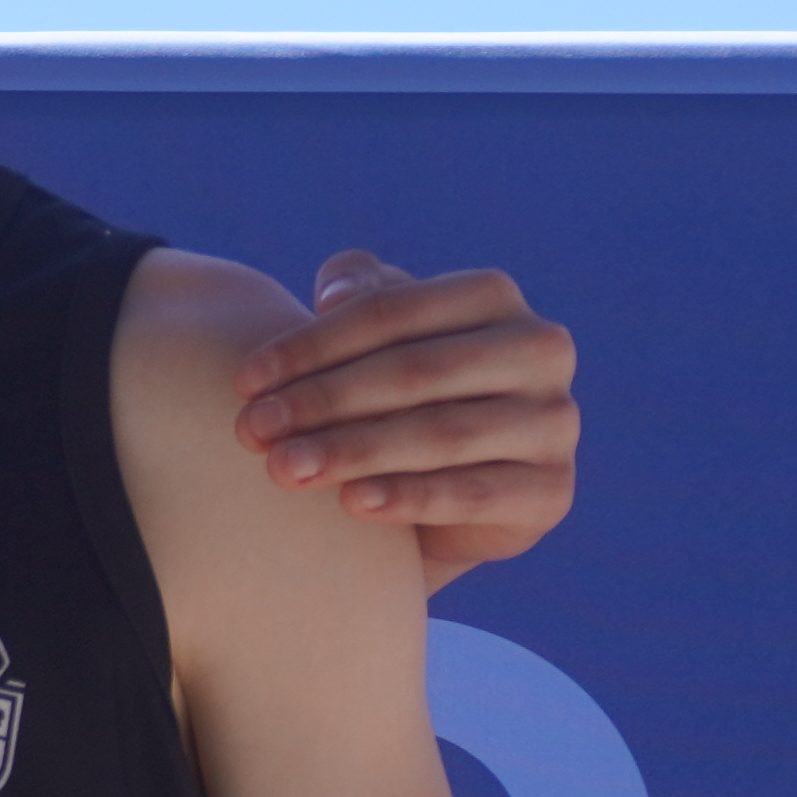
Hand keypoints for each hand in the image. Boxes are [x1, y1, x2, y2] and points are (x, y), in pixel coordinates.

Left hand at [234, 257, 579, 586]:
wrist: (446, 498)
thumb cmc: (398, 396)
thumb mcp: (379, 337)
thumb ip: (360, 293)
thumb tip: (335, 294)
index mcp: (494, 298)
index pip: (392, 311)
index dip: (311, 344)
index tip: (242, 382)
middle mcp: (539, 351)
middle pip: (415, 370)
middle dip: (323, 400)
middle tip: (253, 430)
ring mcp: (554, 422)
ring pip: (442, 432)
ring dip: (353, 450)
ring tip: (284, 468)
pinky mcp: (551, 491)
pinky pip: (474, 492)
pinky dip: (409, 497)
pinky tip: (351, 503)